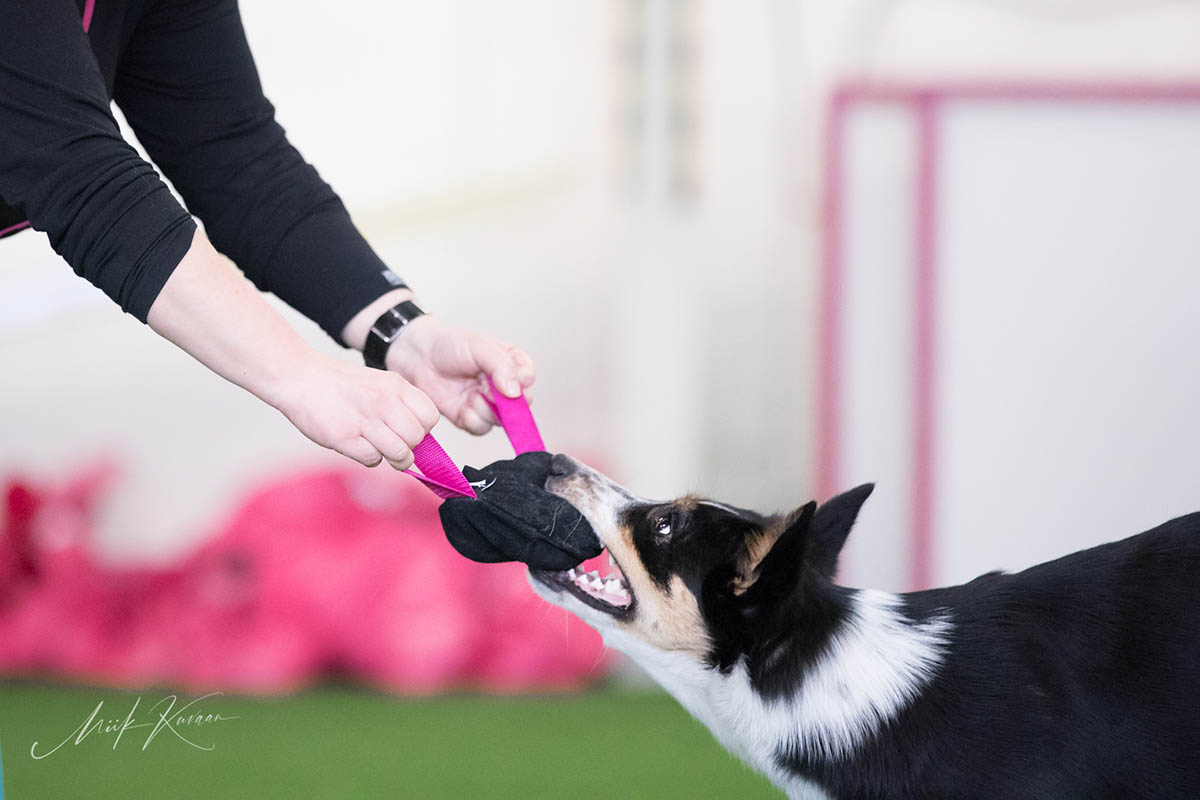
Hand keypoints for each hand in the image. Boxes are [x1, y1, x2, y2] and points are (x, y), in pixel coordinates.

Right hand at [272, 351, 439, 468]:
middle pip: (416, 439)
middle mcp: (384, 401)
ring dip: (392, 458)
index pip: (430, 417)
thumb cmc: (340, 385)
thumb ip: (401, 405)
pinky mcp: (345, 436)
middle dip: (408, 448)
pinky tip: (358, 446)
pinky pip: (372, 459)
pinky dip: (368, 458)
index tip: (409, 431)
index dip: (422, 429)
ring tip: (379, 449)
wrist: (300, 377)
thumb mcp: (380, 384)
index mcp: (396, 386)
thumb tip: (419, 436)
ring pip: (399, 453)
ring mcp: (365, 419)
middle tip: (393, 445)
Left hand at [383, 315, 534, 434]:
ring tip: (471, 394)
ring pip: (501, 420)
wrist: (418, 357)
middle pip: (519, 405)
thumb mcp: (480, 346)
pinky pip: (482, 428)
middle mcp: (502, 386)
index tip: (509, 380)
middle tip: (485, 388)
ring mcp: (487, 404)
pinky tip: (463, 405)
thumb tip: (516, 391)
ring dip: (486, 410)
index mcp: (510, 364)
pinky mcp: (470, 417)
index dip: (522, 382)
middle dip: (502, 400)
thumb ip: (502, 366)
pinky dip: (473, 419)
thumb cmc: (448, 345)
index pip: (528, 378)